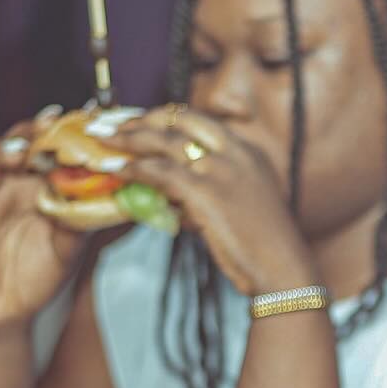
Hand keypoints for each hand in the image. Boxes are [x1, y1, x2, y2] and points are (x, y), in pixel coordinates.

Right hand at [0, 106, 84, 331]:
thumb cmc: (42, 274)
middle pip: (16, 143)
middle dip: (31, 133)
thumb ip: (82, 217)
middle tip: (48, 128)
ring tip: (17, 153)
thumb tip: (109, 191)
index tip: (82, 120)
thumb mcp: (70, 246)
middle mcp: (11, 181)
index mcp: (40, 183)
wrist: (9, 312)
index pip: (49, 148)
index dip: (63, 133)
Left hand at [100, 104, 315, 295]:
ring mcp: (221, 168)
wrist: (283, 270)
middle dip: (141, 118)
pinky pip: (160, 172)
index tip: (141, 122)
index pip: (198, 122)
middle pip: (179, 119)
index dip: (164, 119)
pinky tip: (117, 170)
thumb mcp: (242, 206)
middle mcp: (235, 151)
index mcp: (247, 151)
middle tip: (113, 122)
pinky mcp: (206, 191)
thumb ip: (211, 193)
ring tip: (103, 139)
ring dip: (129, 137)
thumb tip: (174, 198)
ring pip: (164, 140)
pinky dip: (135, 168)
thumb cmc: (263, 248)